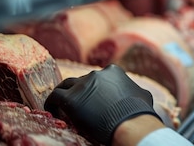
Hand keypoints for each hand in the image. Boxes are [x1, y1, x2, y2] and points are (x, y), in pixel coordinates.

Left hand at [44, 64, 161, 145]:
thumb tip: (138, 94)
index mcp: (112, 71)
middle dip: (79, 92)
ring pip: (66, 86)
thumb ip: (134, 90)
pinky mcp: (71, 99)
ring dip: (64, 95)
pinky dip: (51, 103)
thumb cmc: (140, 112)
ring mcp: (83, 85)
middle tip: (79, 105)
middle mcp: (96, 74)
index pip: (98, 78)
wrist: (130, 123)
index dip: (94, 89)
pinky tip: (54, 112)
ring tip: (62, 109)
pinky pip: (54, 97)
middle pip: (81, 81)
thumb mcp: (142, 94)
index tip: (93, 100)